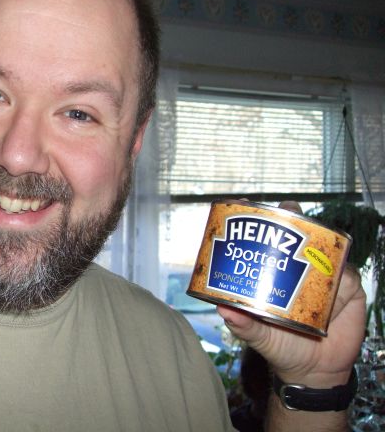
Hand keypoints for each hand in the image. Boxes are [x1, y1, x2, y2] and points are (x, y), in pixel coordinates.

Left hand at [217, 201, 366, 386]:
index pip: (261, 238)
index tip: (245, 203)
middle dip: (290, 213)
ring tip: (312, 244)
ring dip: (320, 241)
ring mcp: (324, 274)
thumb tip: (224, 311)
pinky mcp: (348, 289)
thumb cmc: (281, 345)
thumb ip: (243, 326)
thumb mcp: (259, 337)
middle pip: (296, 230)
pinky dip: (340, 283)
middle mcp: (297, 266)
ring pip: (326, 249)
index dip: (255, 218)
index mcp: (271, 272)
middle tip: (286, 208)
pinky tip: (332, 298)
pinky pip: (347, 278)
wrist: (314, 370)